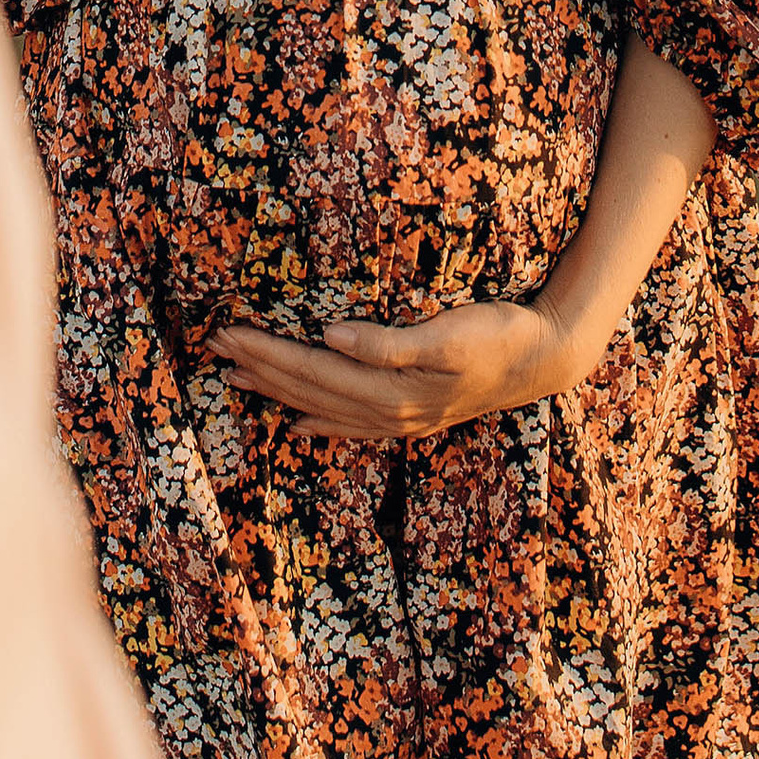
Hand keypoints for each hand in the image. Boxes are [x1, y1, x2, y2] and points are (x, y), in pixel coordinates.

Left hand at [205, 298, 594, 439]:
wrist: (545, 359)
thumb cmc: (498, 336)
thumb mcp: (449, 333)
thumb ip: (389, 341)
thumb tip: (332, 334)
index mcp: (391, 391)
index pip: (312, 370)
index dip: (265, 353)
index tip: (226, 333)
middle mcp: (388, 412)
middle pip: (308, 391)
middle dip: (258, 370)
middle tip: (213, 349)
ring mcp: (399, 419)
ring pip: (321, 408)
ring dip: (275, 393)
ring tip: (234, 380)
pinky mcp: (411, 415)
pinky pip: (350, 426)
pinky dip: (317, 424)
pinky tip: (295, 425)